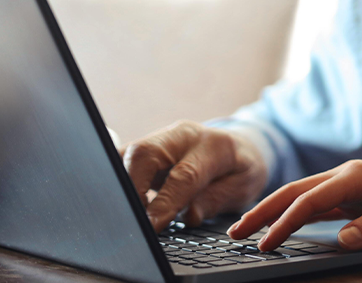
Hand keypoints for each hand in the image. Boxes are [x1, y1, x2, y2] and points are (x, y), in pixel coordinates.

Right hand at [121, 121, 267, 230]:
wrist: (238, 147)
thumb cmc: (240, 169)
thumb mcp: (243, 187)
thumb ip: (216, 200)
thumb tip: (190, 215)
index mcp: (214, 145)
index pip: (184, 174)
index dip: (165, 202)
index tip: (152, 225)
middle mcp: (183, 136)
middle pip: (145, 154)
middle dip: (133, 188)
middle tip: (134, 219)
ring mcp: (161, 138)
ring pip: (128, 154)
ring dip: (121, 184)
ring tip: (128, 213)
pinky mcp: (145, 147)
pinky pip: (122, 159)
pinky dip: (118, 180)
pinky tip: (122, 201)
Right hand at [227, 160, 361, 251]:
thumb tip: (342, 240)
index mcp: (355, 175)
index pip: (309, 200)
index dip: (284, 223)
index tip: (264, 244)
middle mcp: (346, 175)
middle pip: (294, 192)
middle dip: (263, 211)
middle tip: (234, 233)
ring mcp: (348, 184)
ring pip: (302, 196)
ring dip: (274, 212)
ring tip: (248, 230)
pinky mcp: (353, 194)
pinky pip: (317, 205)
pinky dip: (295, 215)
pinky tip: (283, 226)